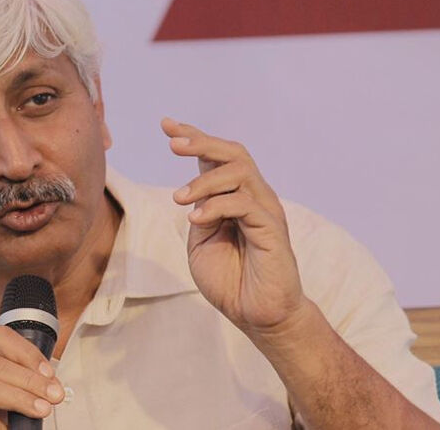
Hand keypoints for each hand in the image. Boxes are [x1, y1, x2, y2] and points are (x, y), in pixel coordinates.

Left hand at [161, 118, 310, 338]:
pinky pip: (245, 204)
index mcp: (234, 197)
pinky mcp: (273, 229)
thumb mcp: (202, 244)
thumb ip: (199, 215)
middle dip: (201, 143)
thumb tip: (193, 195)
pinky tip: (197, 218)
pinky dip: (217, 206)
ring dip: (205, 181)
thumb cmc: (230, 280)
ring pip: (240, 172)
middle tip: (173, 143)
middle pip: (233, 153)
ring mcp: (266, 210)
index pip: (216, 158)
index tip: (166, 124)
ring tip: (179, 199)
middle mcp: (254, 196)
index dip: (194, 137)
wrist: (258, 315)